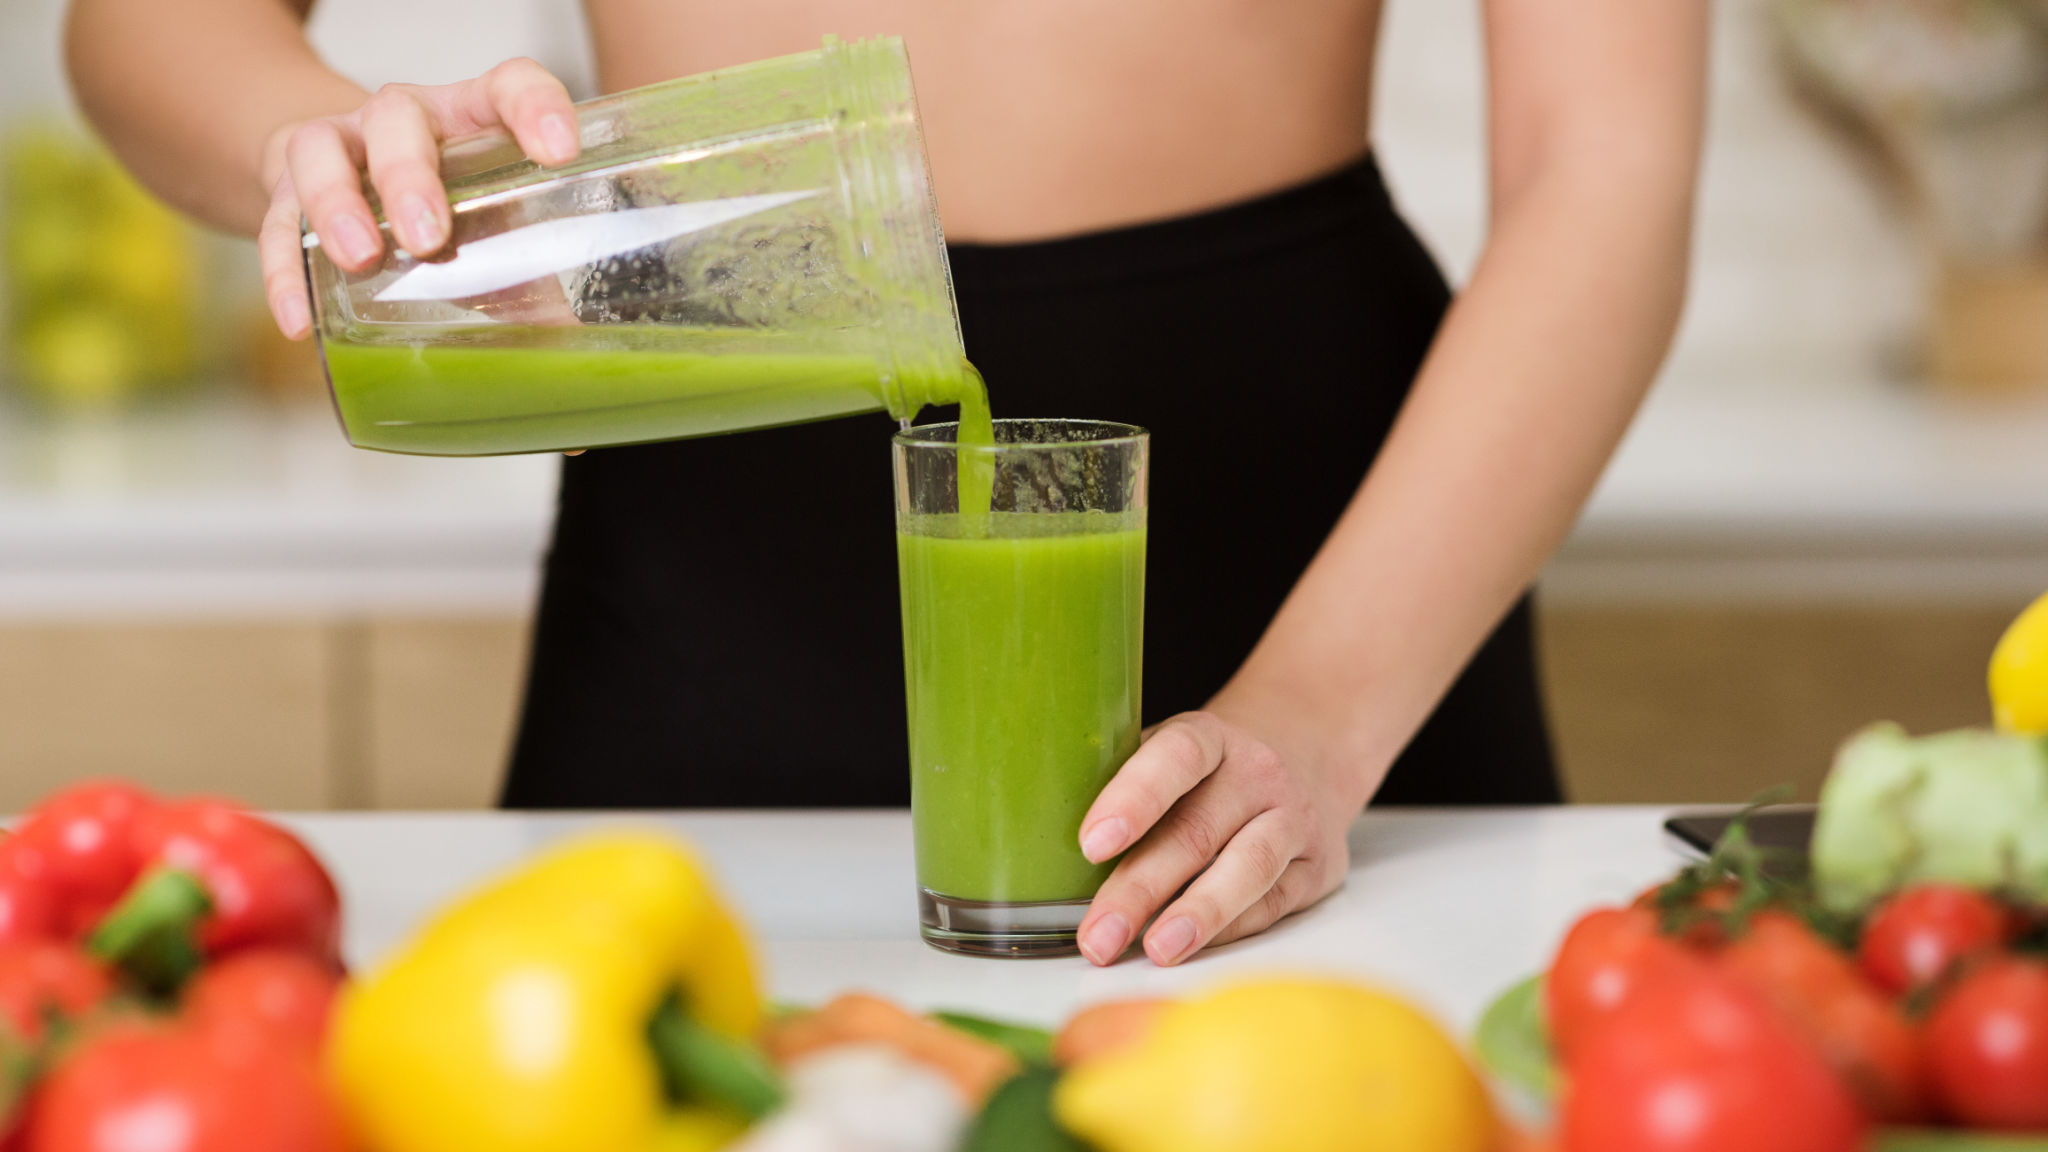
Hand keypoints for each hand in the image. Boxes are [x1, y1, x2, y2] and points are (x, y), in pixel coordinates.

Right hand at [256, 58, 578, 339]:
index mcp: (470, 118)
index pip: (509, 86)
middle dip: (410, 177)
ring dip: (337, 205)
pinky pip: (276, 222)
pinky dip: (284, 273)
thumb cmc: (443, 205)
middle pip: (398, 119)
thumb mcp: (492, 226)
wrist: (346, 180)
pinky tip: (300, 320)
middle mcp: (403, 119)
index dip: (536, 109)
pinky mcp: (283, 188)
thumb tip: (569, 351)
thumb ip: (532, 278)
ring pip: (321, 151)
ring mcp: (338, 146)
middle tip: (429, 238)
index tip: (559, 152)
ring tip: (359, 259)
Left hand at [1074, 710, 1360, 966]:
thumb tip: (1037, 842)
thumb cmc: (1209, 769)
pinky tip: (1192, 949)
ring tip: (1154, 950)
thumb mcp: (1169, 752)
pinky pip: (1272, 902)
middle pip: (1197, 831)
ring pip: (1247, 868)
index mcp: (1209, 736)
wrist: (1310, 750)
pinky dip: (1230, 929)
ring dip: (1197, 915)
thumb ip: (1120, 784)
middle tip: (1096, 935)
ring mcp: (1292, 818)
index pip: (1175, 758)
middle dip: (1141, 888)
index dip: (1133, 798)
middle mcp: (1257, 773)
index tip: (1091, 843)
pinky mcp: (1317, 865)